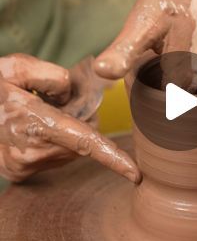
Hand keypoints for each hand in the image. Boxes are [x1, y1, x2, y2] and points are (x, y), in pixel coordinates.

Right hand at [0, 54, 139, 182]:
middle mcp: (28, 151)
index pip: (83, 143)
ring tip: (41, 115)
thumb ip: (52, 76)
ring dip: (66, 135)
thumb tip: (73, 98)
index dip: (112, 158)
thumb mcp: (16, 66)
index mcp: (32, 123)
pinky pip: (52, 159)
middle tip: (60, 103)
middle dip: (81, 123)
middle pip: (80, 143)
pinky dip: (51, 144)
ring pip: (68, 152)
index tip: (135, 174)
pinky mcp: (18, 173)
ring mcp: (22, 166)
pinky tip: (33, 130)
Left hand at [95, 0, 196, 89]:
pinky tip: (194, 34)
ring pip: (195, 82)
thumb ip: (122, 52)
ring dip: (184, 67)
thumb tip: (101, 73)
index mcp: (189, 81)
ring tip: (178, 36)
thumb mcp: (143, 22)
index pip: (160, 102)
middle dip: (166, 75)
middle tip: (163, 42)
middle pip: (178, 93)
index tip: (148, 58)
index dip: (148, 82)